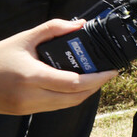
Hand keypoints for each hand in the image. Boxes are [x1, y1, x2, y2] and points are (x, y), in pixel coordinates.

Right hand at [0, 19, 117, 114]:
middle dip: (96, 86)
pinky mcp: (26, 112)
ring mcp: (28, 107)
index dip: (97, 79)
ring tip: (97, 78)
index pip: (73, 83)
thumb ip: (53, 28)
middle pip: (75, 98)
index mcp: (32, 76)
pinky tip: (77, 85)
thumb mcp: (24, 38)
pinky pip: (56, 107)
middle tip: (108, 73)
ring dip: (85, 94)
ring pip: (67, 105)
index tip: (112, 70)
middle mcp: (31, 96)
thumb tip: (80, 24)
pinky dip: (70, 98)